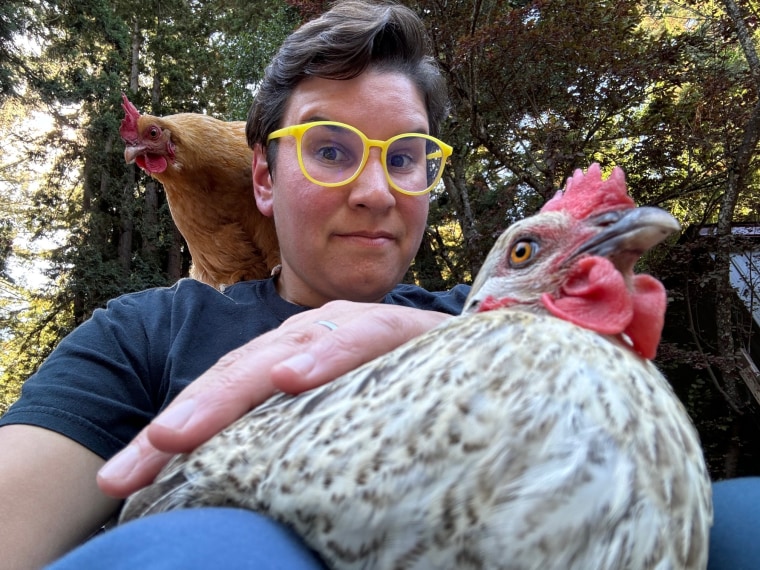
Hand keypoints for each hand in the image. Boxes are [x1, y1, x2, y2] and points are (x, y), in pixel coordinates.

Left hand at [97, 300, 450, 497]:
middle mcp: (306, 339)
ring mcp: (345, 327)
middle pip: (233, 375)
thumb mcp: (338, 416)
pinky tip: (293, 376)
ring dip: (227, 393)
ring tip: (176, 433)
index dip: (174, 432)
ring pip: (279, 354)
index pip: (221, 394)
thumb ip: (293, 438)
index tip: (122, 484)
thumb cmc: (401, 390)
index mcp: (287, 360)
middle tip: (130, 468)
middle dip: (178, 419)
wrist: (471, 351)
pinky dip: (323, 356)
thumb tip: (242, 495)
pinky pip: (358, 338)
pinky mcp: (393, 326)